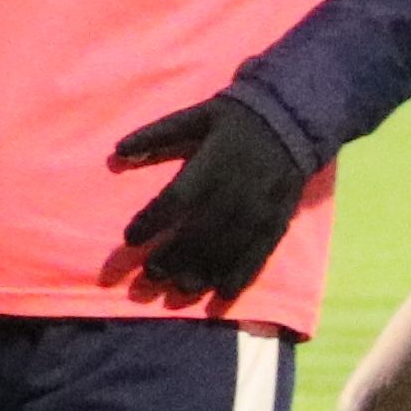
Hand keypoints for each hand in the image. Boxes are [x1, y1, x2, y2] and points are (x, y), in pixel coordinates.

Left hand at [105, 97, 314, 302]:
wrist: (292, 121)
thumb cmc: (235, 119)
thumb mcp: (195, 116)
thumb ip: (157, 134)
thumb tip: (118, 151)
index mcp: (212, 163)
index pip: (176, 198)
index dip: (151, 220)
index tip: (130, 238)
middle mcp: (236, 190)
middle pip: (200, 231)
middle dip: (173, 255)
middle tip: (150, 274)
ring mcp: (259, 209)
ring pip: (227, 247)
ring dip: (202, 270)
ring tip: (179, 287)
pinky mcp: (277, 221)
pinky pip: (259, 254)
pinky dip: (240, 276)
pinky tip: (222, 295)